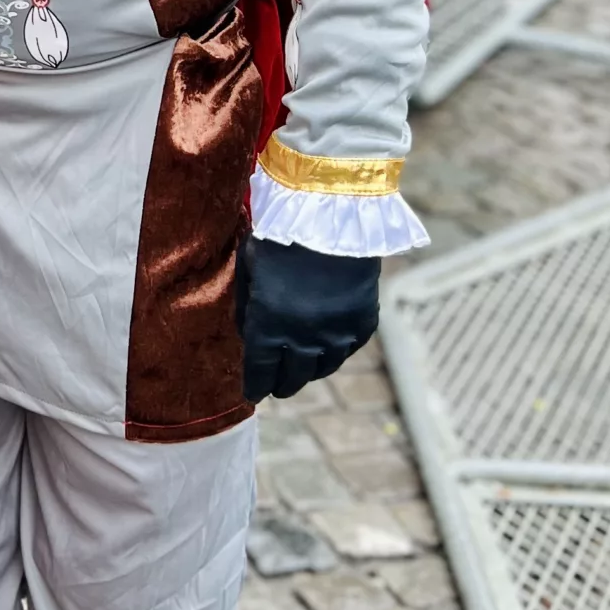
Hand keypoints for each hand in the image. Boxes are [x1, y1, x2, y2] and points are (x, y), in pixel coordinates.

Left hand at [237, 235, 380, 402]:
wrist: (333, 216)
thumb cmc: (281, 235)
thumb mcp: (249, 267)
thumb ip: (246, 306)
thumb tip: (248, 336)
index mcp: (269, 325)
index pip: (260, 371)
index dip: (256, 386)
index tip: (253, 394)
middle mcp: (304, 338)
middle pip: (292, 377)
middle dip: (281, 384)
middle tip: (276, 387)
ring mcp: (337, 333)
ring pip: (322, 368)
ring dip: (309, 372)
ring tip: (302, 371)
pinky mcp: (363, 323)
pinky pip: (347, 349)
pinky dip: (335, 353)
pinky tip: (328, 350)